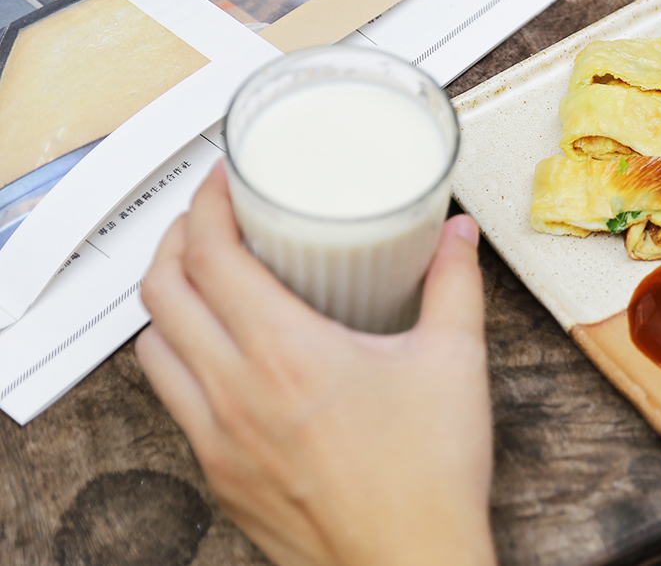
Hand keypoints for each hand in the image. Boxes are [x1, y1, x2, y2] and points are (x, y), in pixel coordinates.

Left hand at [136, 164, 495, 565]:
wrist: (409, 564)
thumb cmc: (429, 478)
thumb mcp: (455, 362)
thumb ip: (454, 286)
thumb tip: (458, 236)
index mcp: (288, 355)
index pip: (213, 258)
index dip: (207, 207)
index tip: (222, 184)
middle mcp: (236, 393)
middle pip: (162, 293)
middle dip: (177, 240)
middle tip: (207, 218)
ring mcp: (218, 438)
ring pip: (152, 348)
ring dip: (167, 301)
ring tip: (203, 279)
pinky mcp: (219, 473)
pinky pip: (172, 400)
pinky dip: (179, 359)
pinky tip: (220, 354)